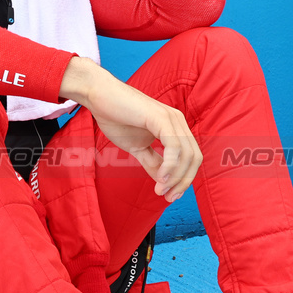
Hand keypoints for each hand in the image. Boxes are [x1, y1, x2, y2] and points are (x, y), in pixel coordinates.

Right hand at [59, 57, 199, 201]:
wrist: (98, 96)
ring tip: (160, 189)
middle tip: (167, 196)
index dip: (184, 179)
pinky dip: (170, 165)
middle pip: (194, 158)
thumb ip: (152, 162)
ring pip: (187, 154)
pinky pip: (174, 147)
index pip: (190, 158)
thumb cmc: (115, 117)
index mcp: (174, 128)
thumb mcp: (137, 147)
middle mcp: (178, 122)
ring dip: (175, 177)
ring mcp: (171, 118)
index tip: (169, 195)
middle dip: (183, 181)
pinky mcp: (161, 118)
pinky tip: (159, 177)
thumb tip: (163, 181)